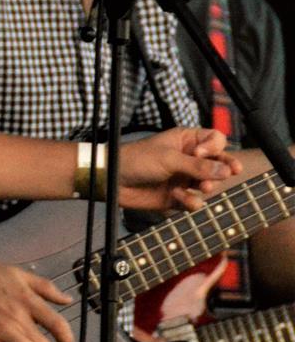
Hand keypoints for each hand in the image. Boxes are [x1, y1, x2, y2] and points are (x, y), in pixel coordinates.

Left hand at [119, 127, 239, 210]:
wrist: (114, 181)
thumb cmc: (136, 160)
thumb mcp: (168, 159)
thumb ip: (198, 166)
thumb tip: (226, 170)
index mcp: (186, 141)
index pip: (215, 140)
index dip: (215, 148)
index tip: (202, 154)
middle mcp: (189, 159)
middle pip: (219, 163)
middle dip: (221, 170)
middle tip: (225, 174)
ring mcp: (185, 178)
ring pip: (210, 184)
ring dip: (207, 186)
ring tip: (201, 187)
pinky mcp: (179, 196)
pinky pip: (196, 201)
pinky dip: (190, 201)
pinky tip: (176, 196)